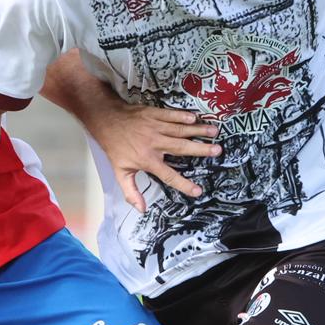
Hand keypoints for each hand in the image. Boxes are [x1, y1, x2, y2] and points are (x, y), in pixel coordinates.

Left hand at [83, 102, 220, 212]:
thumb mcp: (120, 172)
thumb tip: (142, 209)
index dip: (183, 184)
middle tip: (217, 150)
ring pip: (180, 130)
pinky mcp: (154, 114)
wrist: (106, 120)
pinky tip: (195, 117)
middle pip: (181, 148)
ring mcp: (155, 127)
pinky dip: (183, 116)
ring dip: (198, 130)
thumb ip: (132, 192)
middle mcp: (154, 143)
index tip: (198, 191)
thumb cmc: (115, 147)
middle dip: (200, 149)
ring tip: (214, 131)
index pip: (169, 175)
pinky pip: (171, 115)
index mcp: (147, 160)